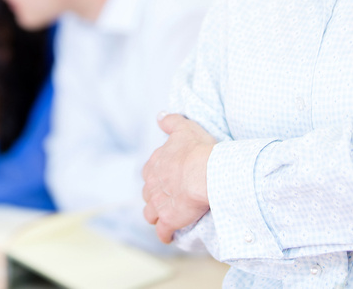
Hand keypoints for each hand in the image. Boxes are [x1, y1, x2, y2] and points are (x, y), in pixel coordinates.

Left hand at [142, 114, 216, 243]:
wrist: (204, 172)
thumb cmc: (197, 149)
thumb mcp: (184, 128)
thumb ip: (171, 121)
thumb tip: (160, 116)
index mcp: (155, 163)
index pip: (149, 172)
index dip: (157, 177)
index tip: (166, 179)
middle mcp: (153, 184)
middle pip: (148, 194)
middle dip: (155, 197)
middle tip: (168, 199)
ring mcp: (158, 203)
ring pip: (150, 214)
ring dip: (156, 216)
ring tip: (167, 218)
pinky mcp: (167, 220)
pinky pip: (163, 232)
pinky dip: (165, 234)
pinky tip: (170, 236)